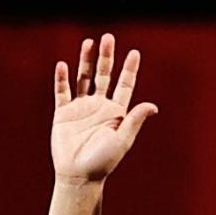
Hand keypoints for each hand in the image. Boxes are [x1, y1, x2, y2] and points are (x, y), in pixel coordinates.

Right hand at [49, 35, 155, 187]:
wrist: (79, 176)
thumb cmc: (104, 161)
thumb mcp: (122, 140)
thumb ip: (135, 120)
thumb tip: (153, 106)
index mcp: (116, 112)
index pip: (124, 84)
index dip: (129, 69)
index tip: (134, 53)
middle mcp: (99, 106)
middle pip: (103, 75)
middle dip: (106, 57)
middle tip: (108, 38)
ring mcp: (81, 108)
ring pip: (83, 78)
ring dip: (85, 61)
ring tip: (88, 43)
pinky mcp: (63, 114)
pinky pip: (62, 92)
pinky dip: (62, 79)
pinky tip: (63, 65)